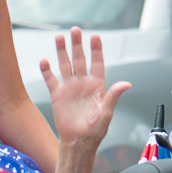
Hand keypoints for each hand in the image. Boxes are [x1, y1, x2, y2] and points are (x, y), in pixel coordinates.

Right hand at [41, 27, 130, 150]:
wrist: (78, 142)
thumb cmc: (95, 130)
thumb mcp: (106, 113)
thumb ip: (113, 96)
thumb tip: (126, 84)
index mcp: (97, 86)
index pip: (97, 63)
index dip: (96, 50)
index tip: (95, 36)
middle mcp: (83, 84)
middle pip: (80, 59)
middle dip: (78, 44)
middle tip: (75, 30)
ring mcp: (70, 88)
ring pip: (66, 65)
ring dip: (62, 51)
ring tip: (60, 37)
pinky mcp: (58, 95)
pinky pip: (51, 80)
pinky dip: (47, 71)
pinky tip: (45, 61)